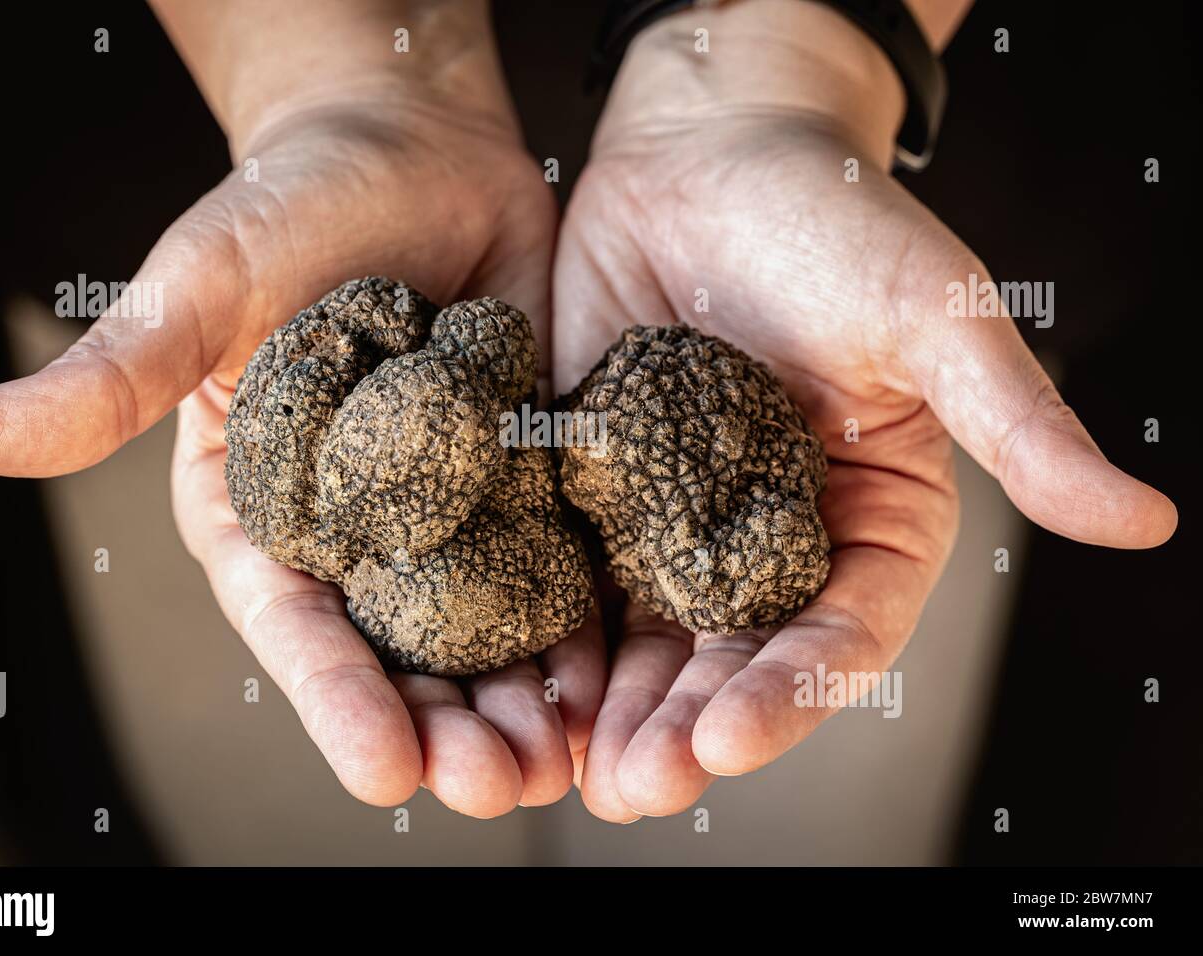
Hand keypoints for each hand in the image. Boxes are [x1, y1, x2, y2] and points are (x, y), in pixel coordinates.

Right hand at [0, 0, 602, 817]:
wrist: (407, 155)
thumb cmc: (286, 212)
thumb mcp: (197, 291)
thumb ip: (112, 377)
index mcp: (264, 512)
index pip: (294, 624)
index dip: (335, 697)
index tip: (384, 769)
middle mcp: (360, 532)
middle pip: (401, 652)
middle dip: (445, 726)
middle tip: (496, 784)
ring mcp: (453, 512)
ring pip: (487, 630)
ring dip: (524, 701)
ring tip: (562, 760)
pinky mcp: (529, 479)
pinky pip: (558, 564)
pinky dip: (583, 624)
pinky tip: (613, 678)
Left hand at [553, 0, 1176, 821]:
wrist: (709, 152)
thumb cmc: (837, 221)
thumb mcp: (937, 319)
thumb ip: (1019, 426)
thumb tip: (1145, 521)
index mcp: (868, 519)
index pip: (840, 630)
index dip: (792, 692)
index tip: (731, 739)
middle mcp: (771, 537)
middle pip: (734, 654)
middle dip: (687, 724)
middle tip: (637, 785)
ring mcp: (675, 519)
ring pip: (648, 634)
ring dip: (614, 706)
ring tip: (573, 770)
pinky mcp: (597, 486)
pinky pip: (572, 570)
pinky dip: (551, 630)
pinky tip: (519, 682)